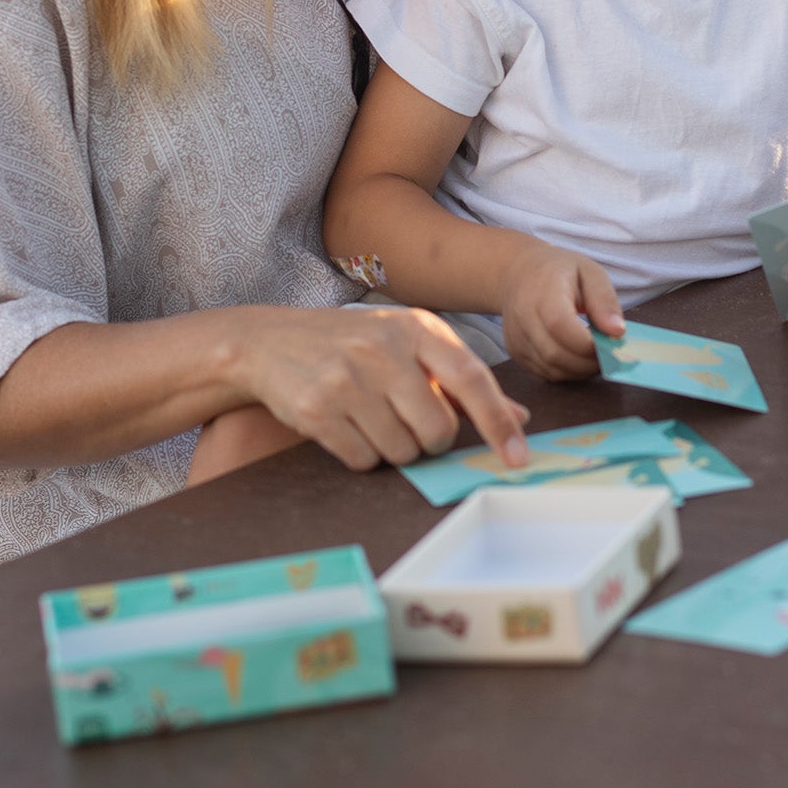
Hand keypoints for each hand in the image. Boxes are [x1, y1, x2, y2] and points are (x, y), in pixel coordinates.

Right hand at [235, 304, 528, 472]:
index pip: (472, 378)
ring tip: (370, 417)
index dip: (499, 422)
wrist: (269, 342)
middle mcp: (384, 348)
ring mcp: (348, 378)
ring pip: (402, 451)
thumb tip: (518, 418)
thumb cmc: (352, 345)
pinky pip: (363, 460)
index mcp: (416, 327)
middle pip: (438, 430)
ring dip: (393, 448)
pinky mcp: (317, 409)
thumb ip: (462, 382)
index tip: (518, 457)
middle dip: (429, 440)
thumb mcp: (408, 346)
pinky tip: (345, 425)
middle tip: (406, 420)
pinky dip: (361, 454)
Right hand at [497, 239, 623, 380]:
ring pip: (552, 370)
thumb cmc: (559, 271)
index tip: (613, 344)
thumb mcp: (589, 272)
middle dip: (589, 362)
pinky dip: (568, 372)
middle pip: (555, 354)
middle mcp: (522, 317)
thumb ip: (604, 300)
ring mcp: (516, 338)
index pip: (560, 326)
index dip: (589, 343)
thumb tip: (618, 333)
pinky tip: (579, 357)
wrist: (518, 274)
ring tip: (596, 355)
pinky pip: (546, 373)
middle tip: (611, 355)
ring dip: (580, 370)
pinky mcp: (516, 353)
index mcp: (542, 292)